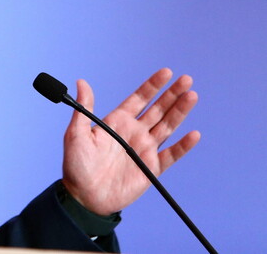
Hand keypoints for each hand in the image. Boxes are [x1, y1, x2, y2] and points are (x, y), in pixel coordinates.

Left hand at [61, 68, 199, 215]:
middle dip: (172, 94)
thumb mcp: (76, 133)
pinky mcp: (150, 168)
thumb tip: (81, 82)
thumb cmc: (76, 165)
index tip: (166, 72)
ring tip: (192, 96)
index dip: (153, 86)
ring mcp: (144, 149)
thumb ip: (83, 108)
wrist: (83, 196)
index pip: (139, 99)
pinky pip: (170, 155)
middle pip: (158, 109)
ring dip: (180, 112)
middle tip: (186, 79)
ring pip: (167, 126)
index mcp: (117, 122)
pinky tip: (193, 134)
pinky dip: (182, 146)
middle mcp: (134, 132)